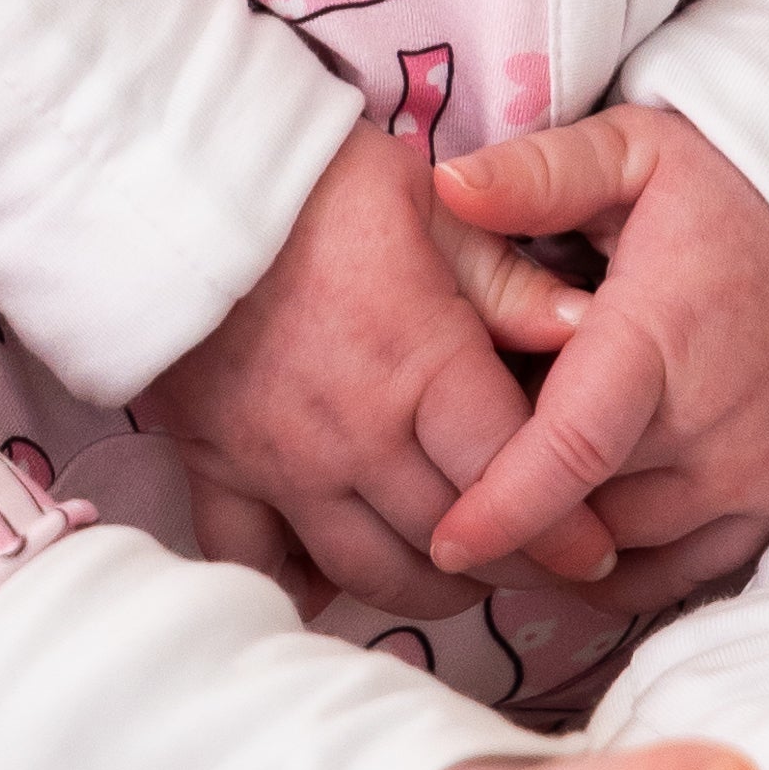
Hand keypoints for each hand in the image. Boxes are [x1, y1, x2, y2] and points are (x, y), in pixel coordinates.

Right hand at [138, 124, 611, 620]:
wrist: (175, 183)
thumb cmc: (314, 181)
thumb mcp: (431, 204)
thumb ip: (508, 278)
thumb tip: (587, 330)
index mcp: (420, 367)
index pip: (510, 476)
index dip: (562, 531)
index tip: (593, 554)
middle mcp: (355, 435)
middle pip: (448, 541)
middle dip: (506, 567)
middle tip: (538, 565)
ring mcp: (281, 462)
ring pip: (367, 571)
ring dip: (423, 588)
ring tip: (456, 571)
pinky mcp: (216, 466)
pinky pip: (253, 560)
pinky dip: (296, 586)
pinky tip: (329, 586)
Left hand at [420, 104, 768, 617]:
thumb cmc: (720, 193)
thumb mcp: (632, 150)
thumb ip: (539, 174)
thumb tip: (449, 184)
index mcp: (663, 333)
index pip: (574, 449)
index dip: (503, 506)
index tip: (444, 540)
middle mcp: (714, 422)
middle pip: (583, 507)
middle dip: (514, 500)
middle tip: (464, 458)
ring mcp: (750, 475)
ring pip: (619, 547)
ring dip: (561, 532)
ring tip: (519, 474)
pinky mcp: (768, 506)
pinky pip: (671, 575)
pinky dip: (613, 565)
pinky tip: (573, 523)